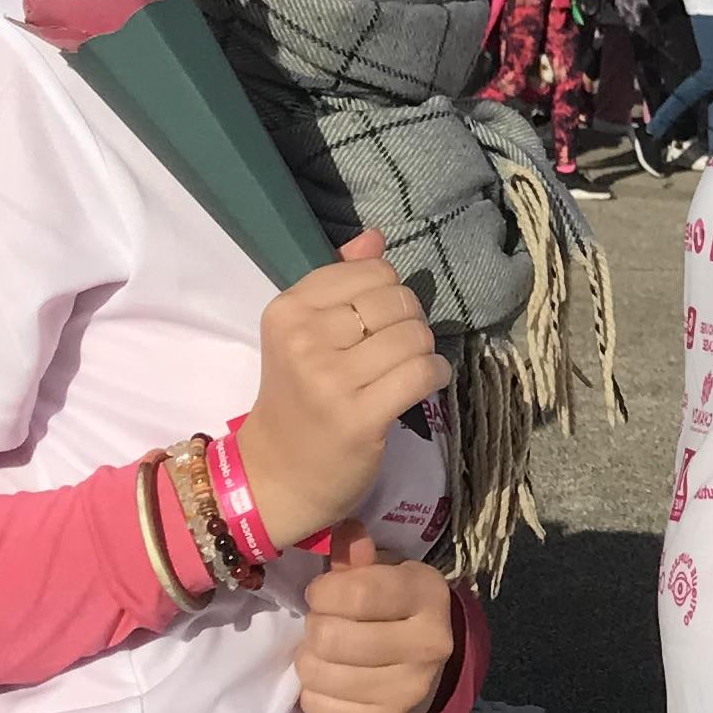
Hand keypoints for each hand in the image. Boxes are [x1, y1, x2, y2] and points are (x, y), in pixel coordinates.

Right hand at [245, 230, 451, 543]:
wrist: (277, 474)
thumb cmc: (297, 398)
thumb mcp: (304, 333)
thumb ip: (338, 281)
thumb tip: (375, 238)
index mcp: (288, 310)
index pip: (373, 272)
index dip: (389, 294)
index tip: (378, 322)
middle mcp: (304, 339)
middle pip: (398, 301)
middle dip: (410, 323)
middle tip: (395, 350)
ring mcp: (330, 379)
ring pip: (414, 336)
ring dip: (423, 351)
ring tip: (405, 370)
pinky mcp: (359, 416)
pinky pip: (422, 373)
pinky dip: (434, 375)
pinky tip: (423, 384)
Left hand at [292, 525, 456, 712]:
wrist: (427, 665)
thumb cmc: (395, 607)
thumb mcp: (385, 573)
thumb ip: (358, 556)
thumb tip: (346, 530)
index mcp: (428, 597)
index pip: (356, 594)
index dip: (323, 592)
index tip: (321, 592)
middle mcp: (428, 646)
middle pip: (331, 638)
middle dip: (314, 626)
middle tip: (323, 623)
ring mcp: (409, 691)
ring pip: (319, 675)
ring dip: (309, 659)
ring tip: (323, 651)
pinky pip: (318, 708)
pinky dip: (312, 692)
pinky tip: (329, 679)